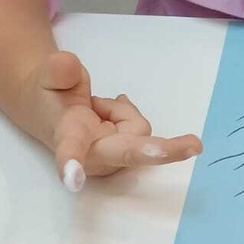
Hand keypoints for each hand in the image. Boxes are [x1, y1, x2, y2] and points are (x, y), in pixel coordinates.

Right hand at [27, 50, 201, 188]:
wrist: (51, 111)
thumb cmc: (50, 95)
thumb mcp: (48, 74)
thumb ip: (58, 70)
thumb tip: (67, 64)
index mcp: (67, 135)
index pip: (69, 148)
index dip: (72, 163)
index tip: (73, 180)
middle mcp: (92, 154)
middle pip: (130, 153)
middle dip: (160, 152)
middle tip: (196, 145)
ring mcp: (112, 158)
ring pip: (138, 128)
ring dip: (121, 110)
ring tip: (94, 105)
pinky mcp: (125, 154)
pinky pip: (140, 128)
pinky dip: (125, 114)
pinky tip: (106, 112)